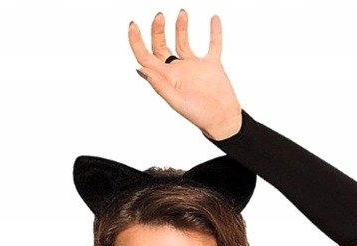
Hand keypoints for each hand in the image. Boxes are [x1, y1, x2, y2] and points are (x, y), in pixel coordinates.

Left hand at [128, 11, 242, 140]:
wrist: (223, 119)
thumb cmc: (200, 115)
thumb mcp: (177, 101)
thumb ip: (159, 85)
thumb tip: (141, 68)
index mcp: (167, 78)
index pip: (146, 57)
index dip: (137, 42)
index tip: (133, 25)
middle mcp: (178, 71)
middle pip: (161, 46)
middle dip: (157, 30)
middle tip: (159, 16)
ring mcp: (194, 67)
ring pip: (182, 42)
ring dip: (180, 27)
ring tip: (181, 14)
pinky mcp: (211, 65)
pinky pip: (212, 44)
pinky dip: (214, 32)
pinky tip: (213, 19)